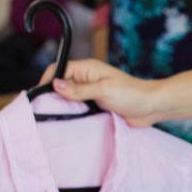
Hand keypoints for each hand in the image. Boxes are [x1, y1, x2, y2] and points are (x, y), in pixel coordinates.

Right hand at [39, 59, 163, 126]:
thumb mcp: (103, 90)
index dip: (47, 81)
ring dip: (62, 107)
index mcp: (87, 68)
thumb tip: (56, 84)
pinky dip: (72, 115)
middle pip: (60, 85)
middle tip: (43, 111)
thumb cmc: (132, 94)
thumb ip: (79, 89)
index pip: (59, 70)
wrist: (152, 107)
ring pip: (67, 99)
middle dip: (52, 96)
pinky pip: (77, 109)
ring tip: (53, 119)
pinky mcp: (95, 106)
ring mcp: (90, 93)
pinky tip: (67, 123)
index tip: (39, 97)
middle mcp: (86, 79)